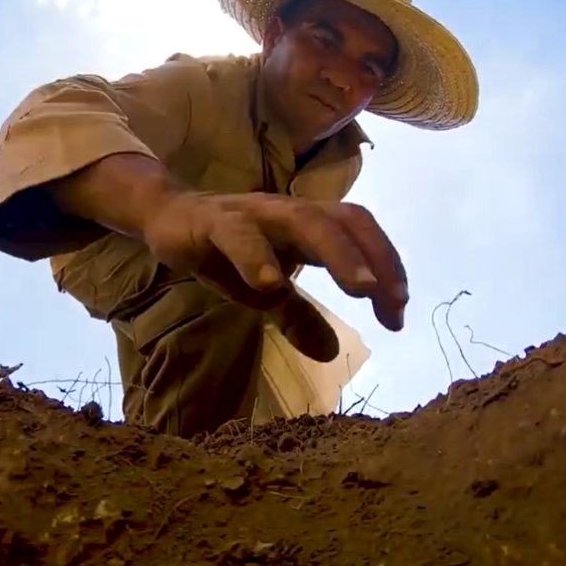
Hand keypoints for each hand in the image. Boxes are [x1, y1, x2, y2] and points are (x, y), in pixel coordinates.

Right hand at [141, 192, 407, 359]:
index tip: (398, 314)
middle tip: (396, 302)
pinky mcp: (213, 222)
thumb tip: (330, 353)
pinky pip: (239, 235)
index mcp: (309, 224)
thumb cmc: (227, 251)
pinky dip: (257, 257)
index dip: (387, 266)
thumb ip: (299, 316)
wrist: (167, 217)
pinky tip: (270, 284)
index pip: (360, 233)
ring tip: (361, 289)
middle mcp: (289, 212)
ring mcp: (254, 214)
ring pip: (304, 221)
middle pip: (343, 222)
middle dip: (376, 259)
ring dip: (338, 253)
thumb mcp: (267, 290)